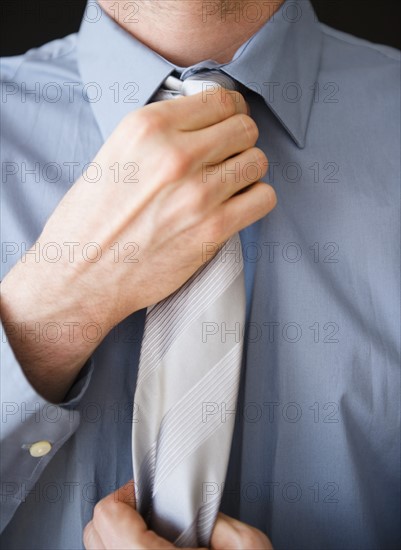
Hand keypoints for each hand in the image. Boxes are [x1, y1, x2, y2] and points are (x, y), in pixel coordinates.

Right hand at [1, 88, 275, 400]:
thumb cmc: (90, 219)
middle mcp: (176, 154)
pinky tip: (236, 207)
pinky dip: (255, 200)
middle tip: (228, 157)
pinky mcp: (213, 229)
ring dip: (248, 171)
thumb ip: (159, 135)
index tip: (227, 125)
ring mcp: (198, 193)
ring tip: (229, 185)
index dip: (230, 112)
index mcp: (147, 127)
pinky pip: (264, 198)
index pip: (219, 100)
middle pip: (244, 127)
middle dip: (240, 140)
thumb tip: (202, 124)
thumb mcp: (113, 154)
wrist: (80, 275)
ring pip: (257, 161)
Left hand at [83, 481, 272, 549]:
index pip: (107, 514)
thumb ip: (215, 516)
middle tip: (148, 511)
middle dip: (121, 513)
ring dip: (120, 538)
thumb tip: (196, 504)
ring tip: (152, 537)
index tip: (146, 494)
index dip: (129, 493)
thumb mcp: (245, 546)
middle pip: (94, 533)